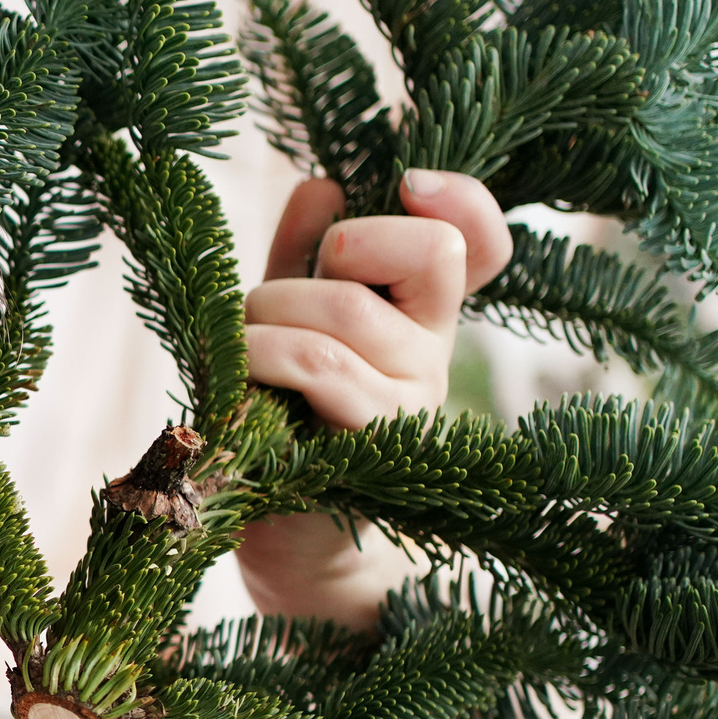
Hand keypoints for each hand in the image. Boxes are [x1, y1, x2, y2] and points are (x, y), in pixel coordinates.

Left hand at [233, 169, 511, 628]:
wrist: (284, 536)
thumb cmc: (283, 421)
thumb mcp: (291, 323)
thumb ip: (303, 257)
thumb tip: (323, 185)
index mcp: (421, 318)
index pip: (482, 243)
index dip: (465, 200)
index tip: (407, 182)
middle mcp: (435, 357)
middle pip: (420, 253)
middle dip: (325, 255)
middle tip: (267, 304)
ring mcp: (415, 404)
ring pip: (343, 315)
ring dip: (265, 317)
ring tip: (236, 350)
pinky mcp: (377, 448)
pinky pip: (319, 370)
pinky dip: (259, 360)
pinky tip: (235, 383)